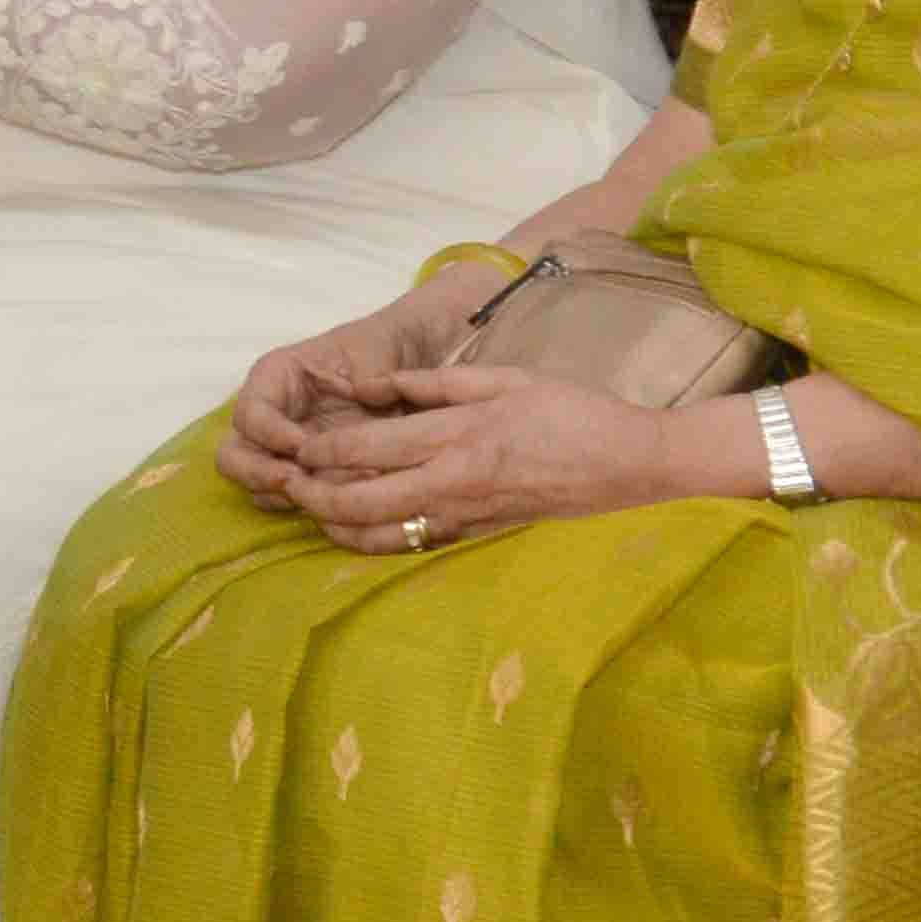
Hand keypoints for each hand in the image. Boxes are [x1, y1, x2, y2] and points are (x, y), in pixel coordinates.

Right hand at [214, 265, 501, 498]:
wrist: (409, 364)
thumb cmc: (383, 350)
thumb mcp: (374, 352)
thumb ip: (366, 376)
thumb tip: (359, 401)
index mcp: (274, 379)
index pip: (250, 414)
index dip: (270, 434)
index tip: (303, 448)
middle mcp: (270, 417)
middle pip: (234, 456)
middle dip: (259, 474)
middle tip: (297, 483)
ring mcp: (284, 450)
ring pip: (256, 485)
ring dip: (287, 495)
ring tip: (329, 496)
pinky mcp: (307, 473)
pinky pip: (294, 499)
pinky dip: (314, 505)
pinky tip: (347, 502)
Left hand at [268, 362, 715, 556]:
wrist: (632, 462)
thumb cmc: (571, 410)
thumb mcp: (504, 377)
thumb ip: (435, 383)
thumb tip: (378, 386)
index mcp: (456, 435)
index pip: (364, 449)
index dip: (318, 451)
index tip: (293, 443)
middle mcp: (453, 481)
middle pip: (360, 502)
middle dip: (313, 497)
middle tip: (288, 484)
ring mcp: (466, 514)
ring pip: (382, 534)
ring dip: (339, 527)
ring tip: (313, 509)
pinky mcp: (480, 533)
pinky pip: (416, 544)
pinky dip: (378, 540)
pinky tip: (359, 528)